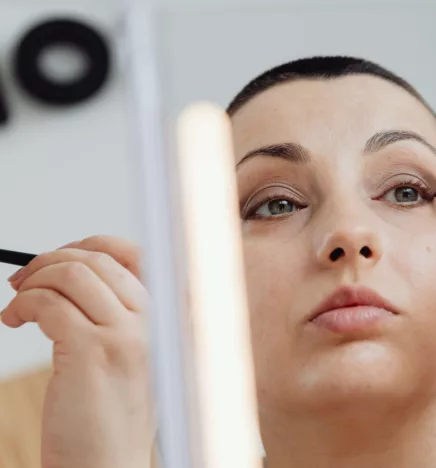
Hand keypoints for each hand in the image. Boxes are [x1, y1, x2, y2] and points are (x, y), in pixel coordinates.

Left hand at [1, 236, 153, 467]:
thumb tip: (80, 278)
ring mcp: (125, 335)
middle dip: (51, 260)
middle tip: (24, 280)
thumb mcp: (132, 360)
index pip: (137, 256)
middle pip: (99, 259)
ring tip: (17, 303)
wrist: (109, 467)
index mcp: (164, 320)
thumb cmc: (112, 421)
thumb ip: (122, 319)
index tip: (60, 258)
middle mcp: (152, 322)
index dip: (92, 246)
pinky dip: (22, 305)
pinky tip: (13, 320)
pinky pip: (48, 304)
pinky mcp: (91, 352)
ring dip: (34, 280)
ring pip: (73, 274)